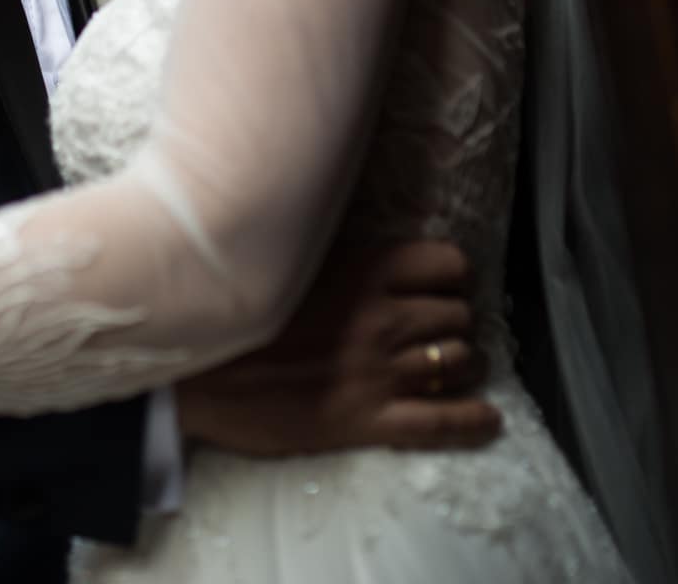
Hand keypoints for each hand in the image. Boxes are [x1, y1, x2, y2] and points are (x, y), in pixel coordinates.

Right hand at [177, 240, 500, 455]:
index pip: (447, 264)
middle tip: (436, 331)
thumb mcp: (293, 264)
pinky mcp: (366, 420)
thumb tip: (372, 255)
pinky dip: (473, 421)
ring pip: (458, 362)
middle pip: (458, 315)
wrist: (191, 373)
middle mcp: (382, 317)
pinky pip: (441, 423)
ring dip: (460, 364)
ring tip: (446, 368)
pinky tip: (486, 419)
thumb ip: (338, 258)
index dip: (451, 277)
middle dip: (454, 323)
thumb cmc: (235, 314)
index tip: (440, 286)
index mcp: (364, 271)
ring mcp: (378, 371)